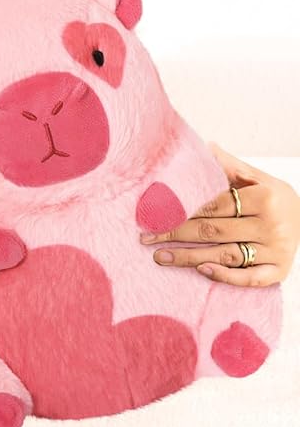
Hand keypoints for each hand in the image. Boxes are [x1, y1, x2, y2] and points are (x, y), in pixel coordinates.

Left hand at [140, 145, 298, 285]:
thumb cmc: (275, 200)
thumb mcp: (259, 179)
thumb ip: (231, 168)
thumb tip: (205, 148)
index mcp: (266, 198)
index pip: (215, 205)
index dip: (183, 211)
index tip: (155, 216)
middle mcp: (272, 225)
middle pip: (214, 231)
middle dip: (176, 234)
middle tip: (146, 238)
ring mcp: (276, 250)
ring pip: (225, 255)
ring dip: (189, 258)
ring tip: (159, 257)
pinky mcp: (279, 271)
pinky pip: (249, 278)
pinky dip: (226, 276)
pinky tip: (201, 271)